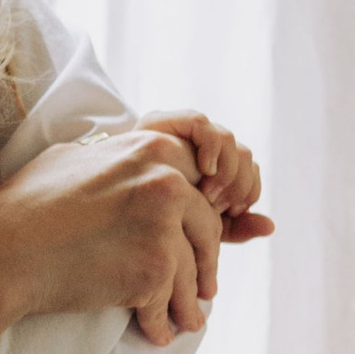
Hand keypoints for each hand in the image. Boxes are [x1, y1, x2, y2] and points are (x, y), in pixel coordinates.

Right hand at [0, 127, 223, 344]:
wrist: (1, 252)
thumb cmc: (24, 205)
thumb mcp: (71, 158)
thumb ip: (114, 158)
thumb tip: (129, 163)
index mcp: (152, 148)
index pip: (198, 182)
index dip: (200, 215)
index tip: (199, 239)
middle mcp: (166, 182)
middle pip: (206, 228)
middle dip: (207, 263)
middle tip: (205, 289)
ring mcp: (163, 227)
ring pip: (192, 272)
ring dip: (189, 302)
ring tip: (187, 321)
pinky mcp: (153, 270)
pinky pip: (167, 302)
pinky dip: (161, 323)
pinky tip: (157, 335)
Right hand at [137, 108, 275, 244]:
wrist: (84, 221)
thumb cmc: (135, 228)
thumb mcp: (188, 232)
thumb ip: (228, 229)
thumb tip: (270, 226)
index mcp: (201, 167)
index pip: (245, 167)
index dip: (248, 189)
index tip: (232, 212)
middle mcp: (190, 145)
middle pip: (241, 153)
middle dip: (239, 183)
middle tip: (222, 207)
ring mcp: (175, 131)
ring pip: (227, 138)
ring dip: (228, 169)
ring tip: (211, 196)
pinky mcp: (159, 121)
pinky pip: (201, 122)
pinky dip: (213, 147)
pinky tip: (206, 172)